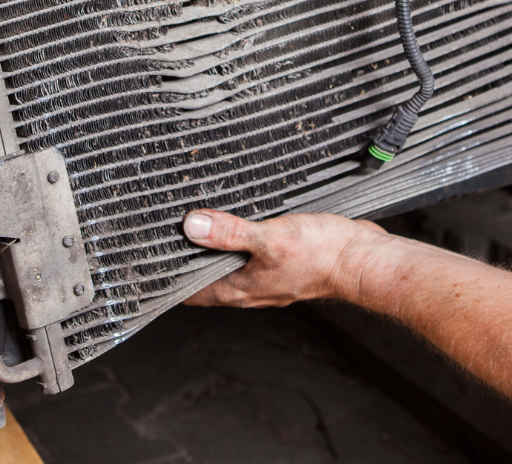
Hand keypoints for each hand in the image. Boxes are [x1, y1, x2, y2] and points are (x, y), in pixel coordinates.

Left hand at [180, 208, 390, 307]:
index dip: (168, 278)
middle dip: (186, 258)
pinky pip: (249, 252)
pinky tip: (238, 219)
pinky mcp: (281, 260)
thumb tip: (192, 225)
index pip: (190, 292)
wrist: (362, 258)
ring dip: (212, 247)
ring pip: (227, 264)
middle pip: (206, 277)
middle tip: (166, 232)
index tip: (149, 258)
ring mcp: (266, 276)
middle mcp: (249, 287)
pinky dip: (236, 239)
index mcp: (239, 289)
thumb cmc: (321, 255)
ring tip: (194, 221)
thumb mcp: (269, 238)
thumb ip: (230, 232)